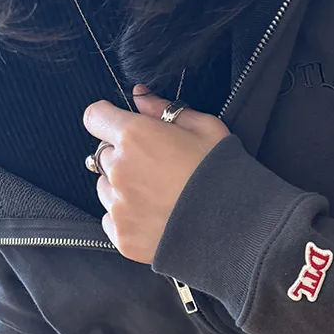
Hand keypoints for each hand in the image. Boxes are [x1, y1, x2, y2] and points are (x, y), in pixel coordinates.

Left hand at [84, 86, 229, 263]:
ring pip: (105, 189)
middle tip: (154, 171)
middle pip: (103, 156)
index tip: (119, 128)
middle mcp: (119, 170)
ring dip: (122, 190)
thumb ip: (165, 110)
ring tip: (156, 199)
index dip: (107, 121)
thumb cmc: (224, 174)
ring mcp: (119, 206)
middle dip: (122, 158)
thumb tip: (140, 96)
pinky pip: (111, 222)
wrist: (238, 230)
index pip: (95, 117)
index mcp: (134, 136)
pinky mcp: (123, 237)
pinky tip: (153, 220)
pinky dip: (126, 220)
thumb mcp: (204, 128)